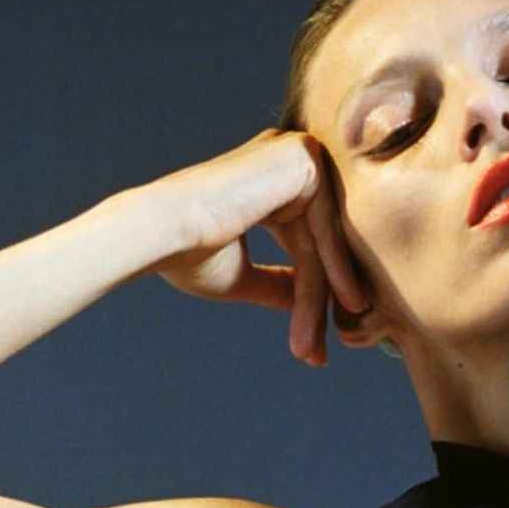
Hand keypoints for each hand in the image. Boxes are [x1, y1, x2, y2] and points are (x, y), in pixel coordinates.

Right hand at [144, 128, 369, 366]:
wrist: (162, 232)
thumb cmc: (186, 254)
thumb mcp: (241, 275)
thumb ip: (277, 285)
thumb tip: (304, 305)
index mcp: (268, 181)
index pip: (303, 246)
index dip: (309, 298)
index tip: (310, 346)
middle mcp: (285, 161)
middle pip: (317, 246)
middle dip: (319, 302)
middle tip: (319, 353)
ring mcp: (297, 154)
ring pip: (323, 241)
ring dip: (326, 296)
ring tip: (323, 343)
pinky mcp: (305, 157)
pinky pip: (328, 224)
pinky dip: (336, 267)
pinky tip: (346, 302)